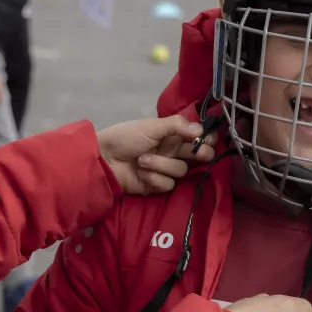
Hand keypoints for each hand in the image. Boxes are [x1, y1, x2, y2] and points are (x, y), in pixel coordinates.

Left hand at [96, 114, 215, 194]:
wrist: (103, 159)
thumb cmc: (126, 137)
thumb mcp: (151, 126)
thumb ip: (177, 126)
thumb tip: (200, 130)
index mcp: (173, 135)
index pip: (198, 138)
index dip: (207, 140)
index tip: (208, 140)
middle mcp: (173, 152)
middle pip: (198, 156)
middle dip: (200, 154)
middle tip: (199, 154)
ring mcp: (166, 169)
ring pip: (181, 170)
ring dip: (162, 165)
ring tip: (142, 160)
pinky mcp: (158, 186)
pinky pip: (168, 184)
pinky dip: (154, 178)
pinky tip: (141, 173)